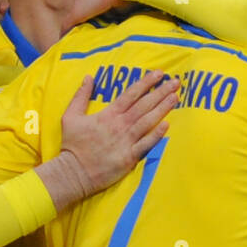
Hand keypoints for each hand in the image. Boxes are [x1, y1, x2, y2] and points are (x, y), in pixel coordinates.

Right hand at [59, 70, 178, 194]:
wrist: (74, 172)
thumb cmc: (73, 144)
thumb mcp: (70, 116)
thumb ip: (81, 96)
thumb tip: (89, 77)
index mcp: (108, 114)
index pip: (131, 94)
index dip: (146, 82)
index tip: (159, 74)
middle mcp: (120, 125)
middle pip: (144, 105)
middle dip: (160, 92)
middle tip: (176, 82)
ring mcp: (126, 141)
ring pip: (147, 121)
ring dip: (163, 108)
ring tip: (175, 97)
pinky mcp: (129, 157)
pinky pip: (146, 144)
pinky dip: (156, 134)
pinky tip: (167, 125)